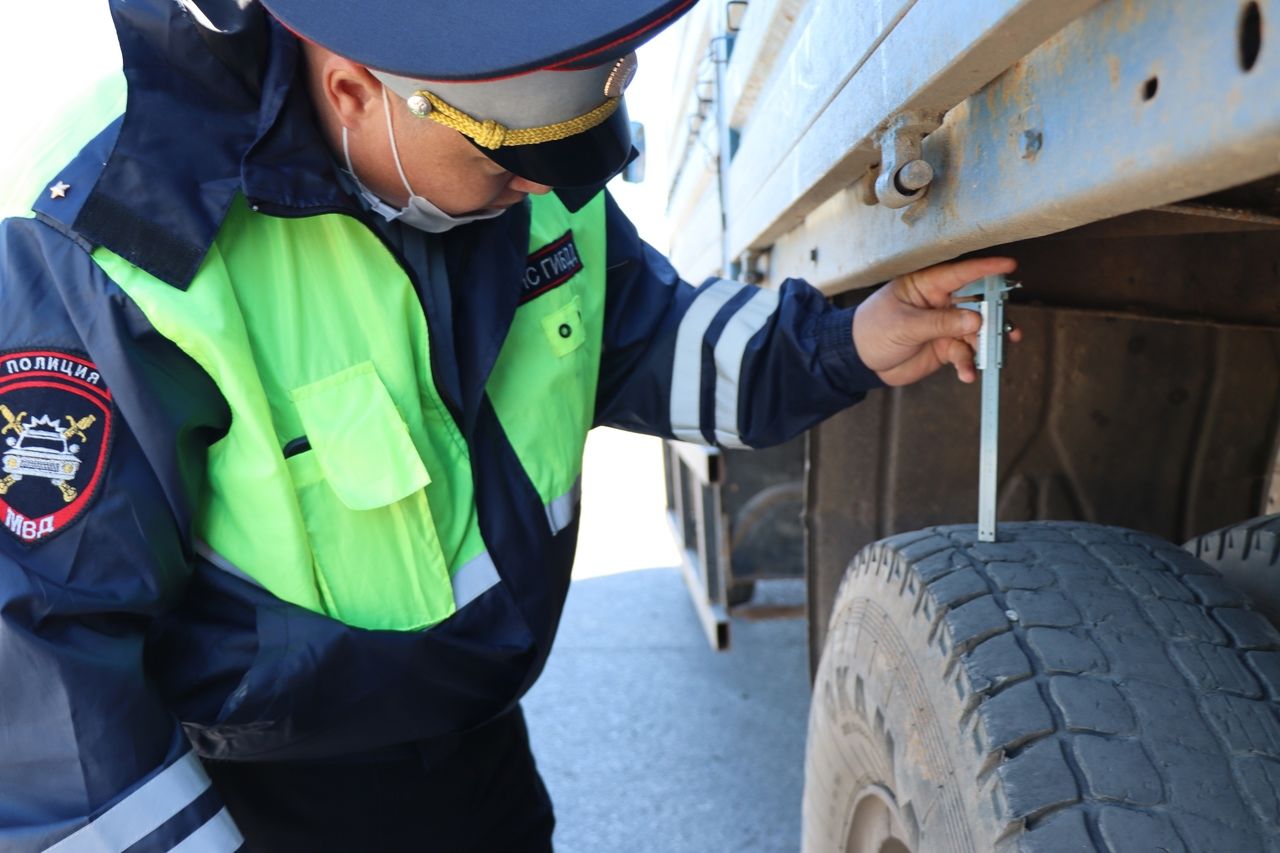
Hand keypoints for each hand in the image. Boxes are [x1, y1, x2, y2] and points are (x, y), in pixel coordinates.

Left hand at [852, 256, 1019, 385]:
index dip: (986, 268)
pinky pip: (964, 354)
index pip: (961, 273)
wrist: (859, 361)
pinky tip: (968, 374)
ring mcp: (944, 326)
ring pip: (975, 332)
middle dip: (995, 315)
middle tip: (1008, 325)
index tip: (1010, 266)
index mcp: (927, 286)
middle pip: (977, 304)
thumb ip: (940, 322)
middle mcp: (940, 303)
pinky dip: (968, 364)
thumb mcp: (905, 325)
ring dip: (986, 344)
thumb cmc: (873, 330)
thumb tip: (975, 320)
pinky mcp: (944, 347)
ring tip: (994, 355)